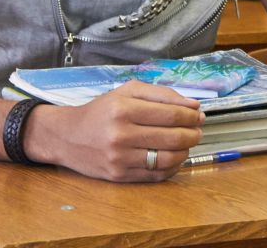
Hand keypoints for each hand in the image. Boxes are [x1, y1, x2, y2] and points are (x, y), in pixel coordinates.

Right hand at [24, 80, 203, 181]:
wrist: (66, 136)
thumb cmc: (101, 110)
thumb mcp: (127, 91)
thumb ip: (161, 94)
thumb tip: (193, 105)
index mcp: (123, 108)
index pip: (171, 114)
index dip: (192, 115)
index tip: (199, 115)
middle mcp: (121, 134)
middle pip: (173, 137)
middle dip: (193, 133)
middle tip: (198, 129)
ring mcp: (119, 158)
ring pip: (168, 158)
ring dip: (186, 150)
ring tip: (187, 142)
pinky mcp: (119, 176)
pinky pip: (156, 174)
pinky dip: (173, 167)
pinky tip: (175, 157)